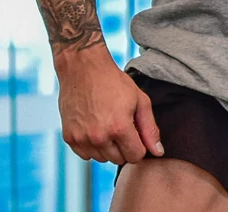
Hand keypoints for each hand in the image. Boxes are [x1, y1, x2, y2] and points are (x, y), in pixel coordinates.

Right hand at [56, 46, 163, 164]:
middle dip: (123, 146)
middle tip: (120, 125)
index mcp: (119, 128)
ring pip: (102, 159)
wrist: (84, 69)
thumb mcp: (140, 100)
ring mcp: (83, 139)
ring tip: (107, 124)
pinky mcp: (69, 138)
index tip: (135, 133)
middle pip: (119, 160)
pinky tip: (94, 127)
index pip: (135, 156)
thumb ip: (150, 128)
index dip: (139, 145)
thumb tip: (158, 152)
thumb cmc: (114, 82)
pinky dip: (92, 146)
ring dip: (107, 147)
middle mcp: (100, 137)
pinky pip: (86, 155)